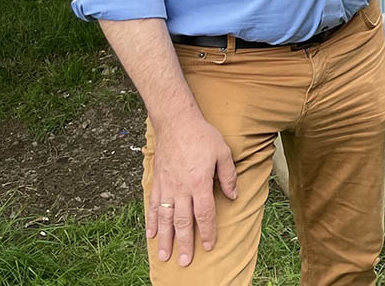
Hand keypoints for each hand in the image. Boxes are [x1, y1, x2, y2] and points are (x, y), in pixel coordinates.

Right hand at [146, 113, 236, 266]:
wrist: (176, 122)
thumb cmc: (202, 136)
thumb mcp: (223, 152)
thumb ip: (228, 176)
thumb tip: (233, 196)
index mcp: (200, 182)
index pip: (205, 213)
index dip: (208, 231)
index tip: (209, 246)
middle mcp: (181, 188)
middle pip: (183, 221)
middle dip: (185, 243)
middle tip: (185, 262)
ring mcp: (167, 186)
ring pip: (166, 218)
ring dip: (166, 238)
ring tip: (165, 255)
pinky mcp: (157, 181)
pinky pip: (153, 205)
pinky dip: (152, 221)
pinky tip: (151, 235)